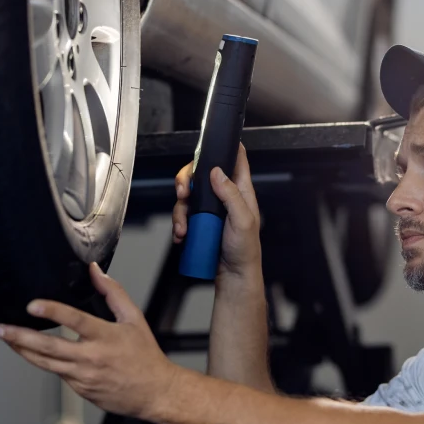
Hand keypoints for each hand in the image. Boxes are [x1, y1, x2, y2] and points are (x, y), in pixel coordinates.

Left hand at [0, 263, 179, 419]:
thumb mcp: (134, 318)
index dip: (52, 311)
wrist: (154, 393)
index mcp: (106, 337)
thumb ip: (113, 292)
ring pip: (45, 363)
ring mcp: (83, 377)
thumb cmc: (145, 356)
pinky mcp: (79, 390)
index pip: (75, 321)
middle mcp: (91, 358)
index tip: (32, 305)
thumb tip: (95, 271)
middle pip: (49, 347)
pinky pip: (56, 373)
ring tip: (4, 338)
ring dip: (22, 349)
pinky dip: (42, 361)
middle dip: (19, 337)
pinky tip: (30, 351)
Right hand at [172, 143, 261, 279]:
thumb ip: (231, 195)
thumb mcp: (243, 220)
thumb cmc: (245, 249)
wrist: (233, 275)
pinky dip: (179, 224)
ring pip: (188, 196)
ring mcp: (210, 208)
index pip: (235, 159)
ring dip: (180, 211)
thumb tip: (216, 172)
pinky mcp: (199, 222)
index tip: (208, 147)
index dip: (223, 148)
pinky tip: (182, 236)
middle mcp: (224, 195)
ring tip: (183, 229)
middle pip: (200, 173)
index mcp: (240, 190)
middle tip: (182, 194)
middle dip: (186, 181)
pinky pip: (183, 215)